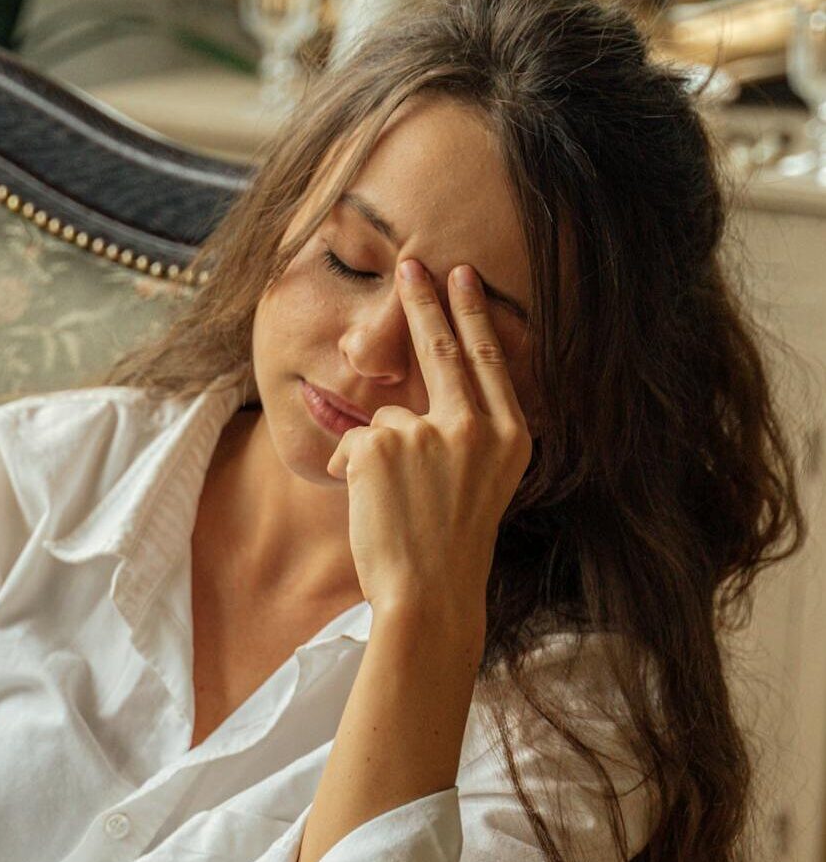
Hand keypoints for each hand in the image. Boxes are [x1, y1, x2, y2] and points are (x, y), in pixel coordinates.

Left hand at [324, 258, 531, 621]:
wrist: (430, 597)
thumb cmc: (449, 550)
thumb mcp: (481, 485)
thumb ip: (462, 437)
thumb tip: (409, 405)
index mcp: (511, 437)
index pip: (489, 360)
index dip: (471, 316)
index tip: (461, 277)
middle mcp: (477, 428)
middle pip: (443, 350)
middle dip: (423, 304)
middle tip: (412, 264)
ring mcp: (430, 433)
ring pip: (388, 420)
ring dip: (378, 457)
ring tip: (396, 507)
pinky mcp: (383, 445)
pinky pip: (352, 442)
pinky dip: (350, 471)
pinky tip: (371, 506)